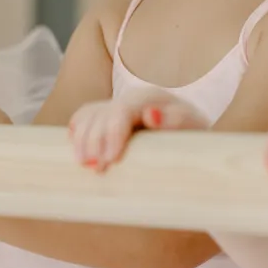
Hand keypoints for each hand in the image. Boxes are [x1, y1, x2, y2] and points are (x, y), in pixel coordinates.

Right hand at [69, 88, 207, 172]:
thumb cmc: (192, 135)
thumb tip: (150, 115)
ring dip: (81, 140)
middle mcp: (130, 99)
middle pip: (100, 115)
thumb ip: (175, 120)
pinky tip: (74, 147)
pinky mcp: (108, 116)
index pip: (121, 111)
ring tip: (83, 164)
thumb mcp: (193, 128)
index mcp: (150, 98)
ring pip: (88, 116)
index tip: (110, 161)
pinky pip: (84, 117)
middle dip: (94, 142)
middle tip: (96, 169)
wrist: (190, 134)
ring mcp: (117, 106)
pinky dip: (77, 131)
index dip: (111, 135)